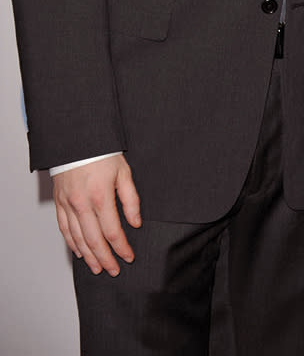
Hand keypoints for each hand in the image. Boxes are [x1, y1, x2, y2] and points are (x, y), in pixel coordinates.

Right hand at [53, 155, 140, 275]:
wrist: (77, 140)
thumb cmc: (102, 153)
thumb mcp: (124, 172)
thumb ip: (131, 199)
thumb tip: (136, 222)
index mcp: (101, 196)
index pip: (113, 231)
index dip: (121, 247)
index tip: (129, 256)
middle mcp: (82, 204)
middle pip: (94, 240)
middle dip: (105, 259)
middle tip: (114, 270)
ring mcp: (68, 204)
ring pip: (78, 238)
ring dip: (88, 256)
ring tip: (98, 268)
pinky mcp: (59, 202)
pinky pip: (64, 228)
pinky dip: (72, 243)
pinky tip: (79, 251)